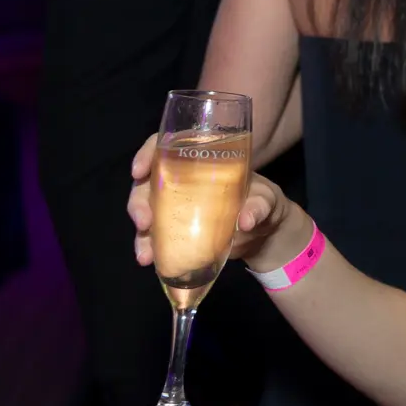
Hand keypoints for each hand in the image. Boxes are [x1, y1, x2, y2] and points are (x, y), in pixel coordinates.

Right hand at [129, 135, 302, 273]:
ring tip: (145, 254)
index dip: (147, 154)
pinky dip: (149, 248)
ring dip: (141, 232)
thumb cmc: (264, 202)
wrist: (264, 233)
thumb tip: (245, 220)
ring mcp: (177, 206)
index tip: (139, 170)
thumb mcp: (266, 200)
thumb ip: (258, 206)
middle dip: (139, 201)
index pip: (167, 146)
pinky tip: (149, 259)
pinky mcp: (177, 230)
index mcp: (202, 160)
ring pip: (147, 212)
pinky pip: (156, 236)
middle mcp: (183, 180)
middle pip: (149, 183)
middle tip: (144, 221)